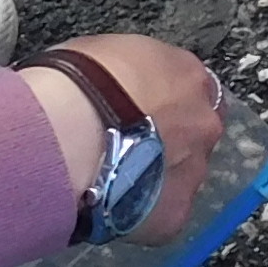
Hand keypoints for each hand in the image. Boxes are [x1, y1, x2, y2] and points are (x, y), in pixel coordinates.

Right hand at [18, 31, 226, 244]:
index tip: (138, 112)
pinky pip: (162, 213)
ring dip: (155, 178)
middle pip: (194, 134)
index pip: (189, 88)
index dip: (164, 102)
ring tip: (111, 181)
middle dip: (167, 142)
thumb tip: (118, 85)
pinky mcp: (176, 213)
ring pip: (181, 176)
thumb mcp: (103, 53)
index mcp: (187, 75)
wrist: (64, 133)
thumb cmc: (74, 83)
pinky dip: (140, 212)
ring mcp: (194, 170)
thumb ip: (127, 73)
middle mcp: (203, 123)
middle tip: (126, 149)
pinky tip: (108, 206)